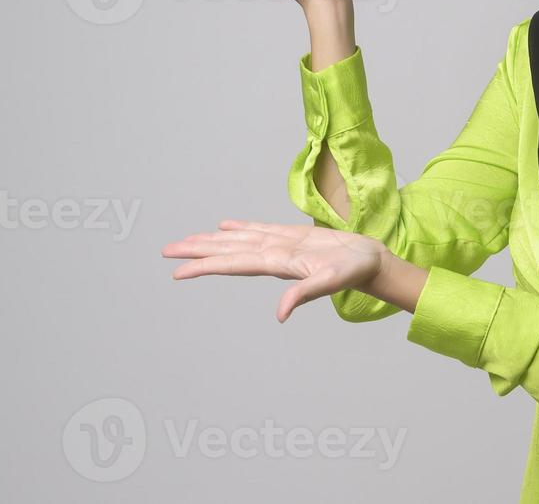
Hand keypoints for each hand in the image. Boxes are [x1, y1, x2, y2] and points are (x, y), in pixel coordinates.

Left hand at [161, 219, 386, 321]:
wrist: (372, 262)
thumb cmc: (355, 271)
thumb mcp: (331, 282)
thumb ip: (305, 294)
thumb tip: (280, 314)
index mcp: (277, 263)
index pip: (233, 263)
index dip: (205, 265)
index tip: (177, 271)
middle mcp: (273, 255)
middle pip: (228, 251)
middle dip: (198, 251)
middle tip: (167, 251)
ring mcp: (281, 245)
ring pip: (239, 240)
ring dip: (213, 239)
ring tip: (188, 240)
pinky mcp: (292, 237)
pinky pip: (259, 229)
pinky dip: (240, 227)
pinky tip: (225, 225)